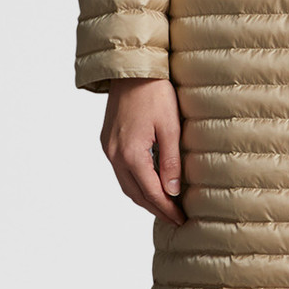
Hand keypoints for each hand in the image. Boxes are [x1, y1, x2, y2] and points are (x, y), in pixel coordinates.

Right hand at [100, 78, 185, 224]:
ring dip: (144, 197)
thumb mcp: (170, 128)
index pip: (151, 192)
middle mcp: (114, 155)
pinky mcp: (107, 141)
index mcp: (131, 154)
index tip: (181, 219)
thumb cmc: (154, 93)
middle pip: (135, 193)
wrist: (131, 69)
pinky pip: (120, 171)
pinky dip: (135, 182)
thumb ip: (171, 162)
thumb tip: (172, 191)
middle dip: (155, 208)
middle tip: (173, 218)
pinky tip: (148, 182)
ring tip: (163, 205)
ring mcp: (108, 148)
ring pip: (126, 184)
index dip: (167, 209)